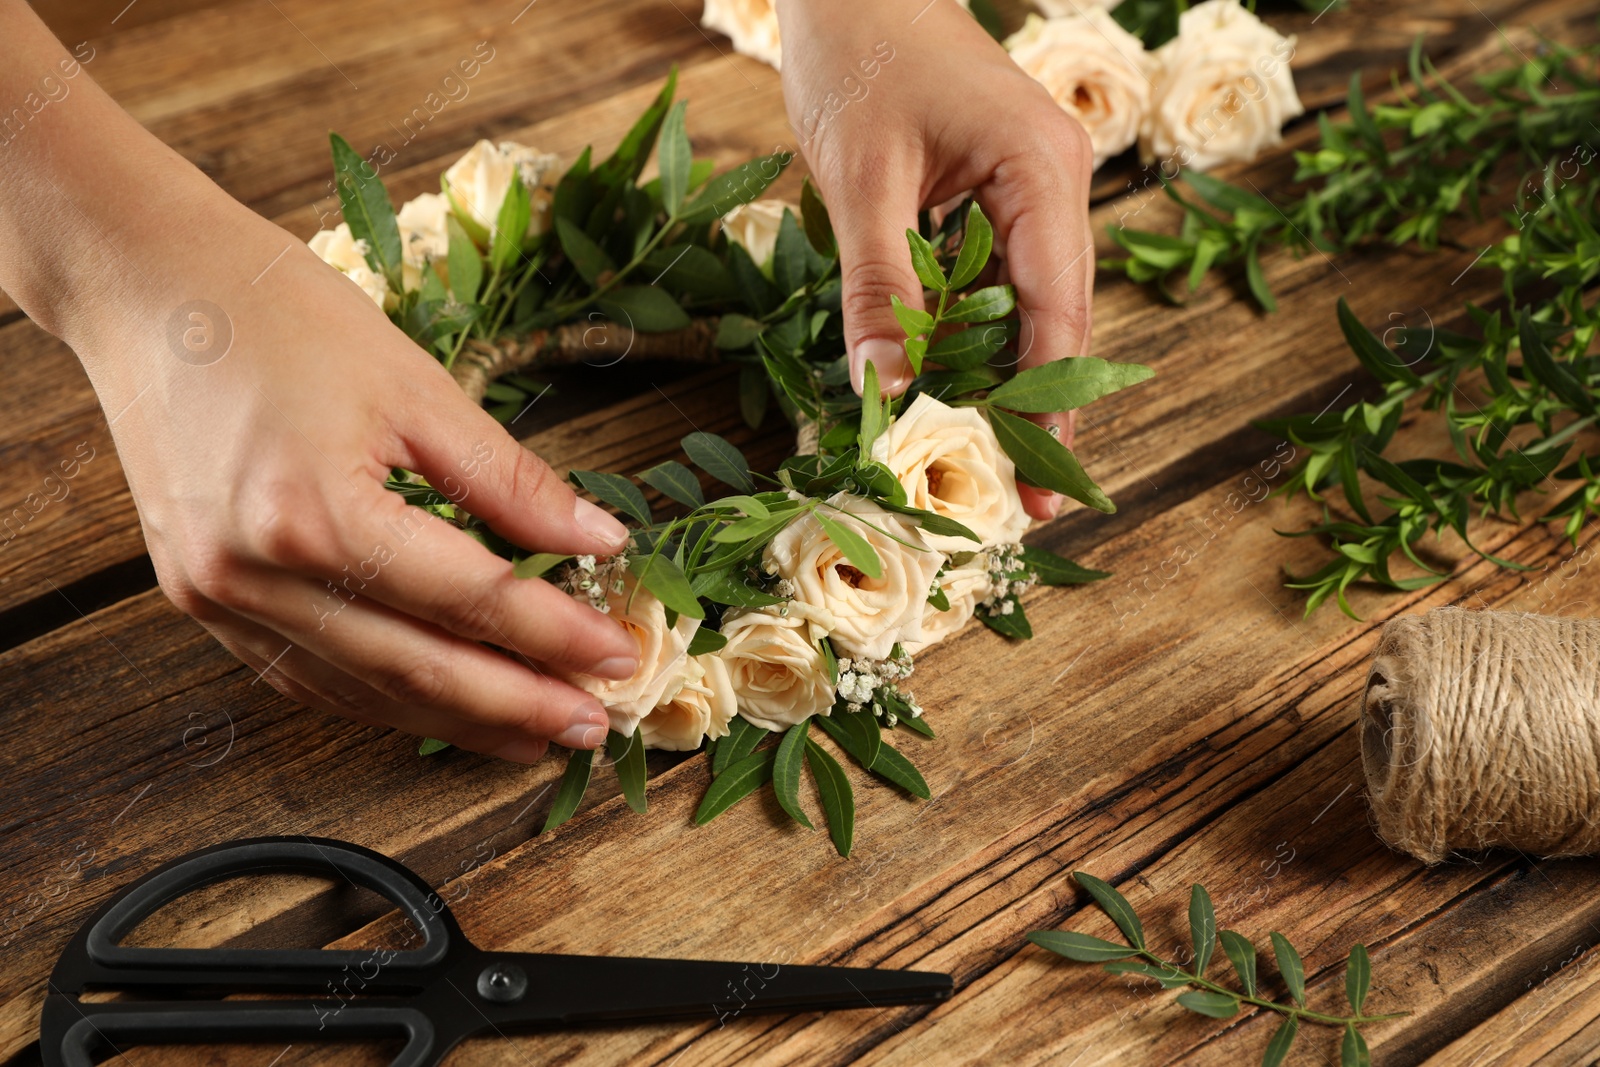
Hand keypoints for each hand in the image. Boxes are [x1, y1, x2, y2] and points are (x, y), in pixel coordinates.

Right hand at [3, 80, 639, 760]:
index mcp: (315, 513)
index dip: (554, 635)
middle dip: (516, 705)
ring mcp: (218, 597)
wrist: (144, 288)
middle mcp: (258, 575)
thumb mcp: (418, 386)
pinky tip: (439, 708)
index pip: (468, 600)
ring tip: (533, 734)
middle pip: (416, 666)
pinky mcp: (200, 599)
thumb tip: (600, 540)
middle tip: (592, 727)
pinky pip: (306, 675)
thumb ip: (511, 480)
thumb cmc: (282, 315)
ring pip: (361, 689)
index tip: (621, 657)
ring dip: (454, 719)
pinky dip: (381, 698)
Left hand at [776, 0, 1094, 519]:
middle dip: (1031, 411)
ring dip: (1000, 384)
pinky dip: (972, 341)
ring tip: (980, 466)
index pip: (1057, 311)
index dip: (1044, 405)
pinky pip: (995, 286)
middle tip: (1018, 505)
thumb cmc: (857, 54)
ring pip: (1026, 310)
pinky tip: (950, 394)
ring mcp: (1033, 191)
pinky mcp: (998, 197)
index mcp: (1042, 171)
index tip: (1035, 485)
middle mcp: (1056, 185)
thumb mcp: (859, 182)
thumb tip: (886, 396)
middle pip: (1055, 321)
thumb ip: (878, 291)